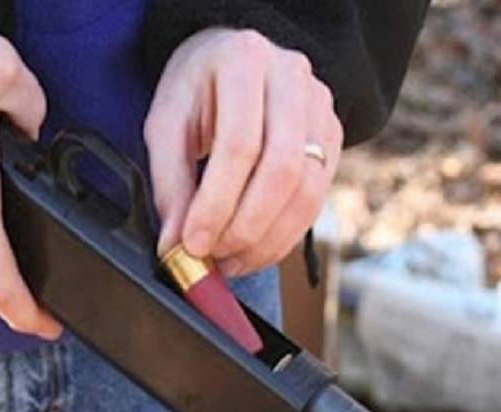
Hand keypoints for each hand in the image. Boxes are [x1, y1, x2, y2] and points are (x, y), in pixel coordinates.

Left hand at [145, 28, 342, 275]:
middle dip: (246, 227)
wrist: (232, 62)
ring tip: (231, 261)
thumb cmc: (196, 91)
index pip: (239, 145)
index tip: (193, 244)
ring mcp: (320, 107)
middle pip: (282, 170)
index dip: (217, 204)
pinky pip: (316, 199)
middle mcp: (292, 78)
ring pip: (307, 191)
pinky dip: (284, 235)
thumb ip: (170, 184)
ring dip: (268, 240)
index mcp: (244, 60)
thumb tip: (176, 245)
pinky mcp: (334, 136)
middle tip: (215, 257)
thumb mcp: (166, 125)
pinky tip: (254, 250)